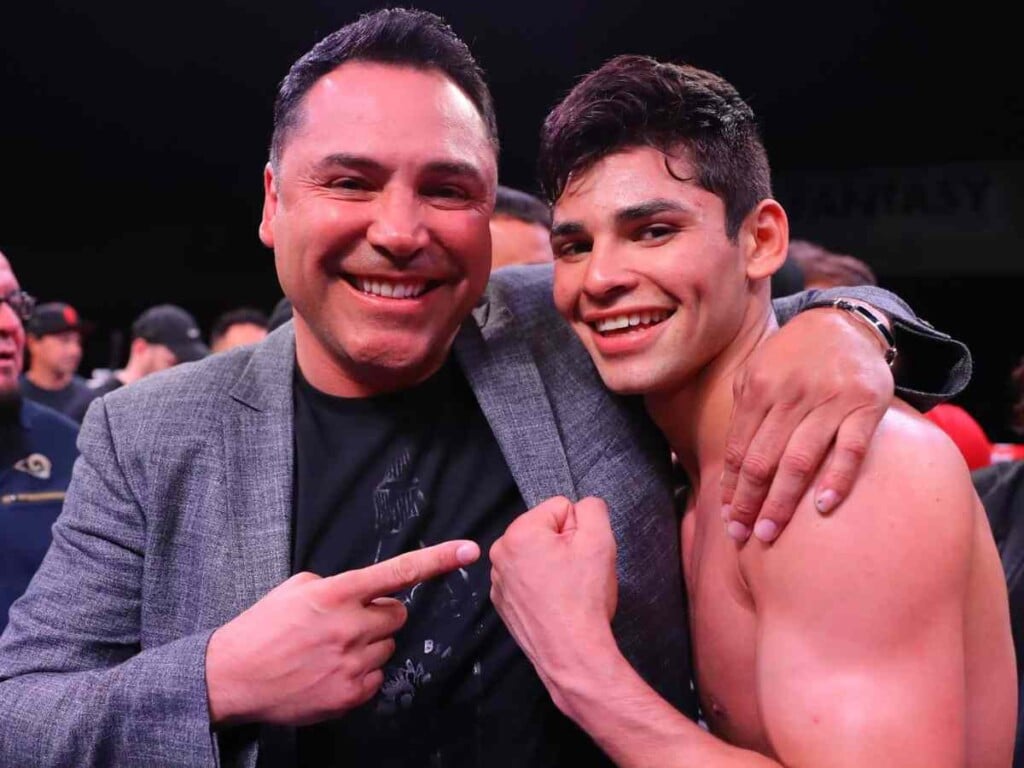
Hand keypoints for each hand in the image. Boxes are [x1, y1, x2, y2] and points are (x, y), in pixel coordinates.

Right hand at [205, 539, 479, 725]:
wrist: (232, 677)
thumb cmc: (262, 628)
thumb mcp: (296, 589)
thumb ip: (336, 585)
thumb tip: (361, 593)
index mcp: (337, 592)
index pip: (398, 571)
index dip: (438, 560)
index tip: (469, 550)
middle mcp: (350, 625)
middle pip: (397, 615)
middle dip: (379, 616)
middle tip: (346, 623)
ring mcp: (352, 662)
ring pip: (387, 647)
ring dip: (368, 645)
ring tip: (330, 649)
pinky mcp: (350, 694)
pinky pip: (376, 677)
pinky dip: (359, 673)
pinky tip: (329, 671)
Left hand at [490, 497, 617, 701]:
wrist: (572, 654)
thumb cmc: (583, 599)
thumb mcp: (600, 540)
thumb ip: (593, 509)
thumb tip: (584, 506)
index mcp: (519, 532)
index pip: (561, 508)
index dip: (579, 530)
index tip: (582, 556)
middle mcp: (500, 553)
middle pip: (546, 531)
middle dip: (565, 547)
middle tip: (577, 574)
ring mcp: (498, 580)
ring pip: (538, 555)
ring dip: (554, 566)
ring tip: (567, 591)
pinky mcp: (504, 602)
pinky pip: (528, 579)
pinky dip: (542, 586)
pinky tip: (555, 603)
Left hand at [721, 307, 893, 541]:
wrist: (843, 324)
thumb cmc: (791, 358)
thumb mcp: (755, 372)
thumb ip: (742, 413)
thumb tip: (727, 467)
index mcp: (759, 388)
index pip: (741, 448)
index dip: (732, 487)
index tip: (727, 518)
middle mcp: (792, 394)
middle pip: (764, 459)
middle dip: (750, 502)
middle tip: (743, 536)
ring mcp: (830, 399)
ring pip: (800, 459)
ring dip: (783, 501)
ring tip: (770, 531)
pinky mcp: (867, 404)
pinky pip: (851, 448)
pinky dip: (836, 479)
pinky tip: (821, 507)